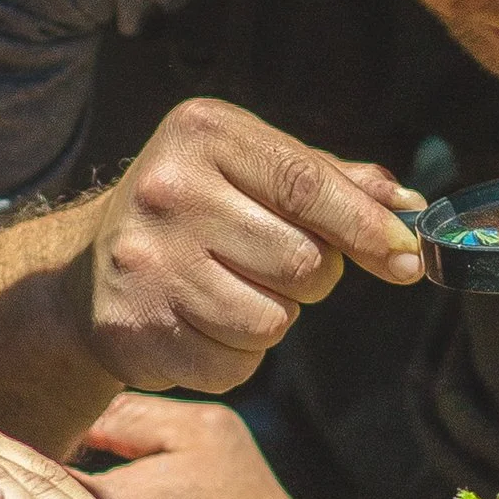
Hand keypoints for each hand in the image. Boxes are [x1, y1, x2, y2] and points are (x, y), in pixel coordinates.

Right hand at [79, 97, 424, 397]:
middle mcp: (167, 189)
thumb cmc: (198, 212)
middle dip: (313, 276)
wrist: (88, 273)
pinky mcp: (135, 327)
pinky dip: (235, 357)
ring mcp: (147, 261)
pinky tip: (204, 324)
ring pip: (272, 321)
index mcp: (203, 133)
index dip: (368, 228)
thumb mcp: (254, 170)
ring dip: (273, 318)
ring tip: (234, 291)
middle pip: (302, 261)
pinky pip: (234, 366)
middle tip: (279, 266)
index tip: (407, 257)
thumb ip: (332, 182)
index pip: (308, 184)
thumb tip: (409, 208)